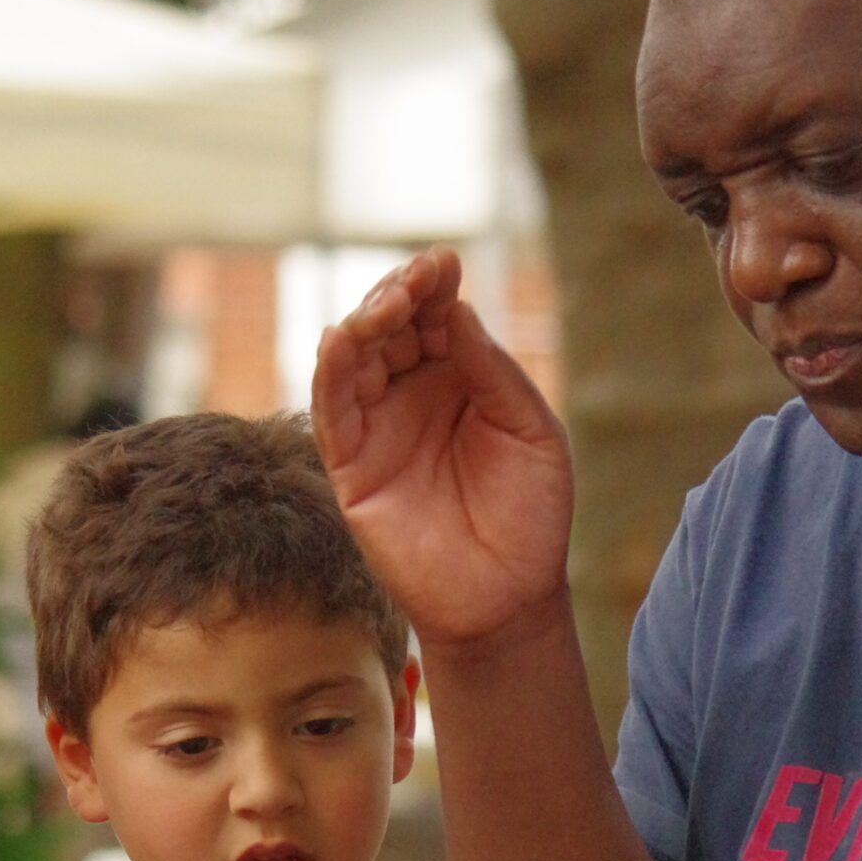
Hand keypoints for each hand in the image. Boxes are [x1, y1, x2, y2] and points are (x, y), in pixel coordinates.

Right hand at [310, 247, 575, 646]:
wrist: (508, 597)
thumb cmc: (530, 515)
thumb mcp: (530, 430)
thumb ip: (493, 371)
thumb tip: (457, 310)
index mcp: (461, 380)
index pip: (436, 317)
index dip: (434, 286)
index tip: (443, 263)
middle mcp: (414, 396)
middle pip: (391, 328)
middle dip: (397, 296)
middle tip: (414, 284)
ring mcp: (379, 428)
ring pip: (355, 359)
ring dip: (364, 324)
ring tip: (386, 308)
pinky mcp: (352, 466)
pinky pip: (332, 410)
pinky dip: (331, 370)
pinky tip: (340, 338)